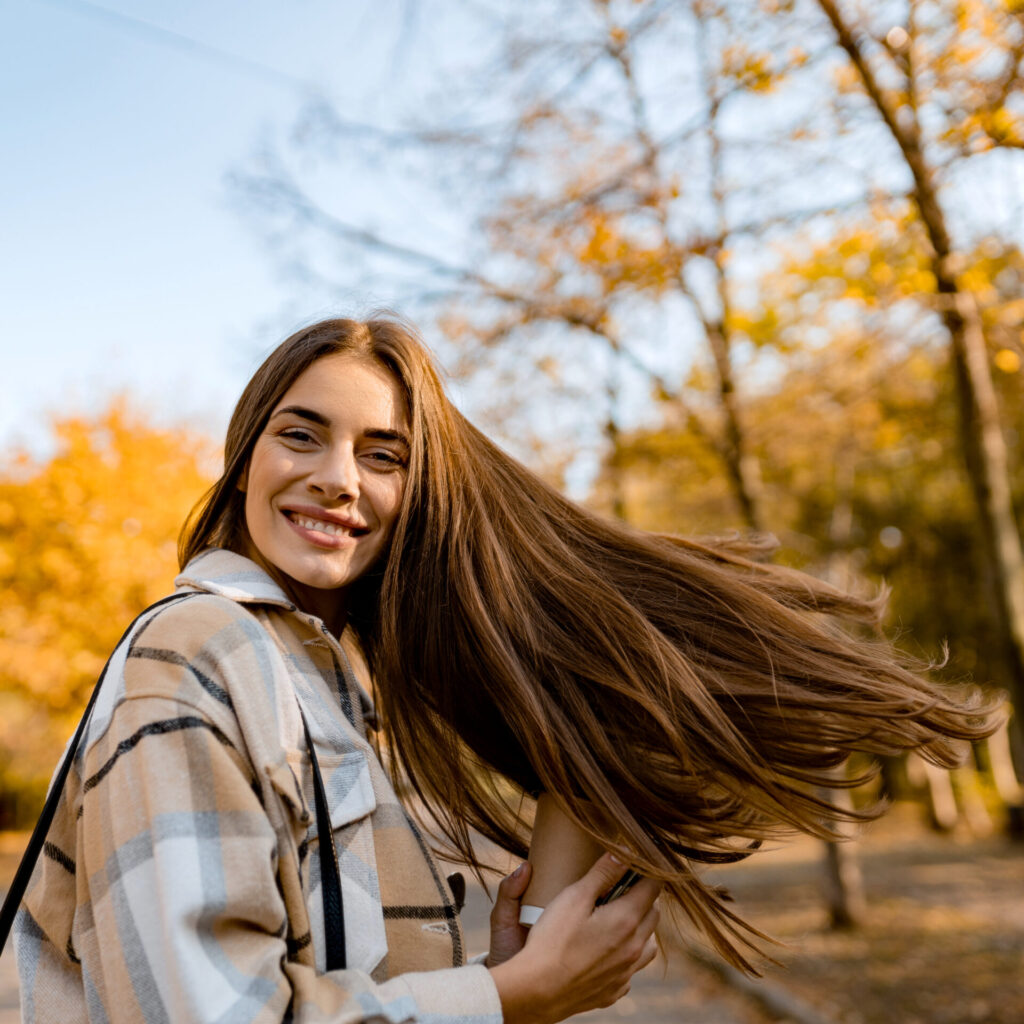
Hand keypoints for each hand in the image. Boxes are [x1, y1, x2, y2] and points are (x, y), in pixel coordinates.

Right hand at [488, 854, 660, 1023]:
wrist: (538, 990)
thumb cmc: (553, 940)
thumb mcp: (574, 897)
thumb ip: (602, 873)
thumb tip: (624, 853)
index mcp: (626, 920)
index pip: (653, 888)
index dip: (645, 872)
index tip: (631, 866)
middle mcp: (633, 948)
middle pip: (653, 914)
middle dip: (642, 897)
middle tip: (618, 888)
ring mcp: (625, 972)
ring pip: (648, 944)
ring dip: (639, 928)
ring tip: (615, 920)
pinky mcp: (615, 990)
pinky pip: (631, 968)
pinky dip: (626, 955)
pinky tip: (604, 950)